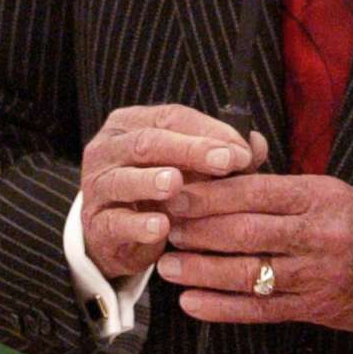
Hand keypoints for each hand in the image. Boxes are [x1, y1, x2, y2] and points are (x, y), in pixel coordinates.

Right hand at [77, 104, 267, 277]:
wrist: (121, 236)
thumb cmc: (162, 191)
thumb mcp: (193, 168)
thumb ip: (224, 155)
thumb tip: (256, 144)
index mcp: (133, 124)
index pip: (171, 117)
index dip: (208, 132)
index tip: (241, 150)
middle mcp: (109, 149)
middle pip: (148, 143)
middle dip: (190, 151)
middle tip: (224, 162)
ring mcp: (97, 187)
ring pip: (123, 178)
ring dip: (152, 181)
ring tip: (176, 184)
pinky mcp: (95, 225)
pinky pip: (115, 222)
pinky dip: (138, 225)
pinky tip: (161, 226)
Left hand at [157, 173, 352, 332]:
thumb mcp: (333, 193)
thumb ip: (284, 191)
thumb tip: (225, 182)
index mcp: (319, 196)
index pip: (253, 192)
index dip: (208, 195)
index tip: (174, 193)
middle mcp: (317, 233)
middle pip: (243, 230)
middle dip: (196, 230)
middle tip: (162, 228)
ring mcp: (316, 274)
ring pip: (246, 272)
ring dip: (201, 270)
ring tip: (168, 266)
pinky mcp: (315, 308)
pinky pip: (260, 309)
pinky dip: (222, 308)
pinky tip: (192, 303)